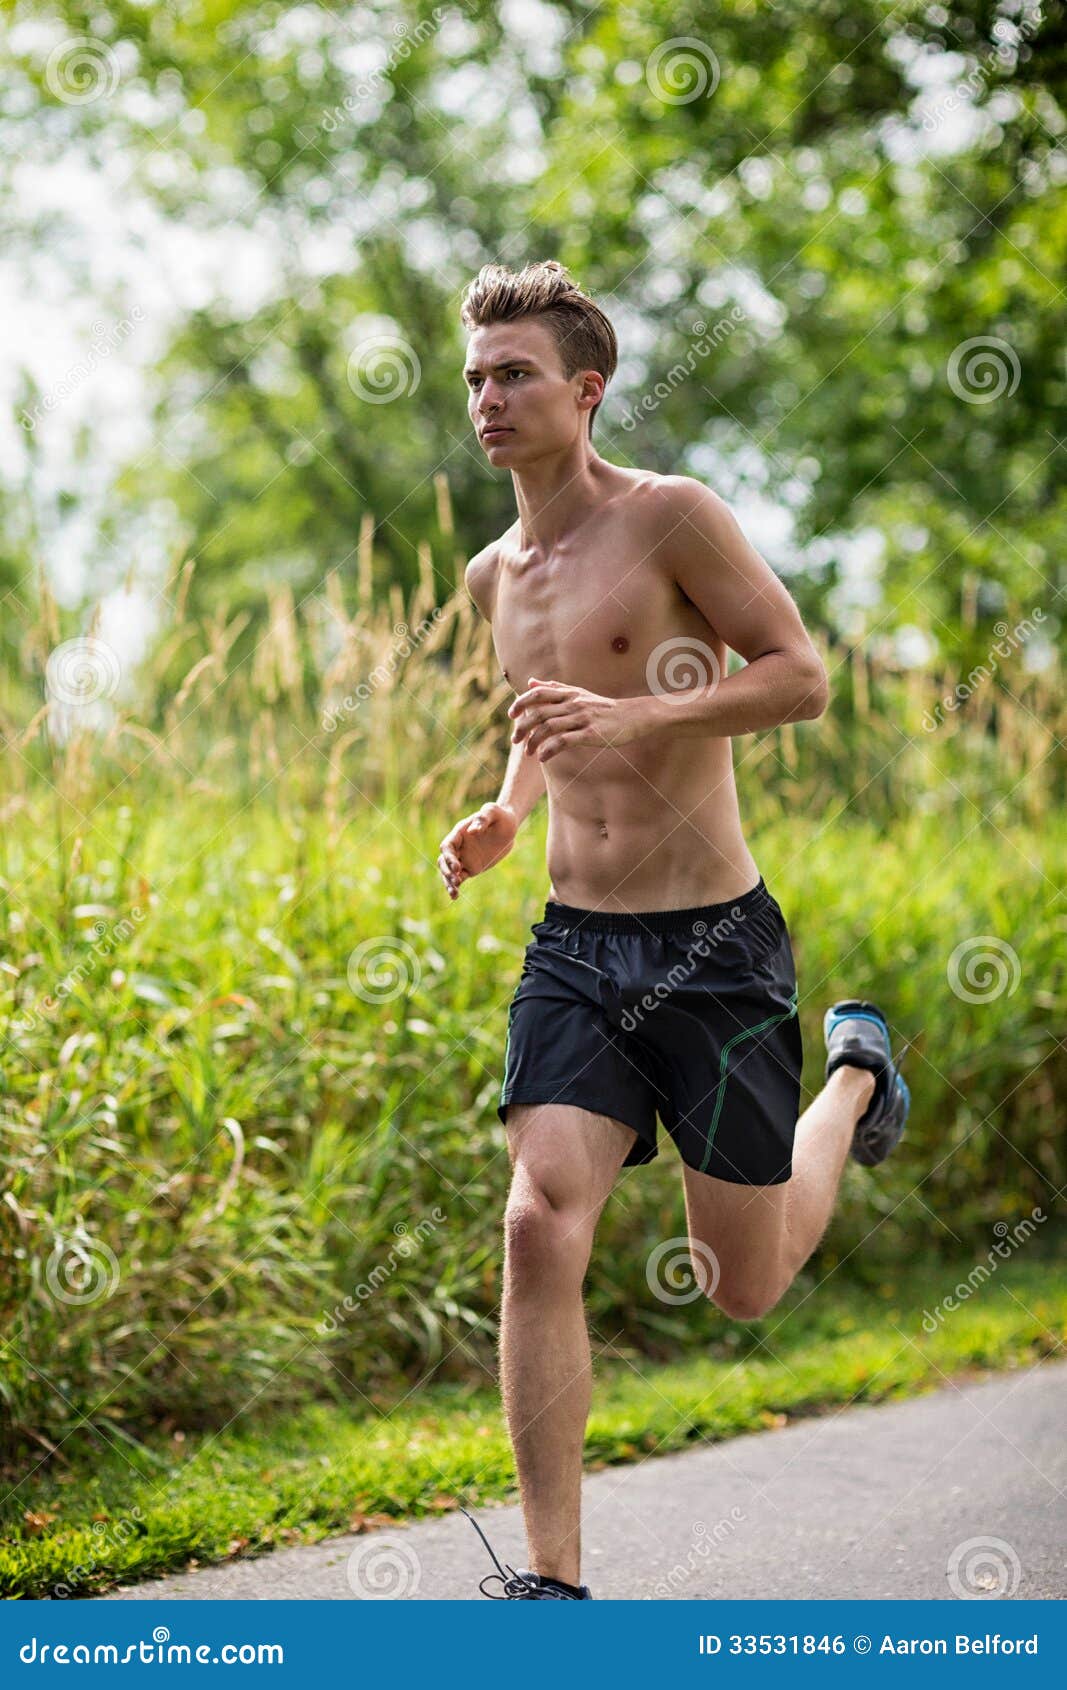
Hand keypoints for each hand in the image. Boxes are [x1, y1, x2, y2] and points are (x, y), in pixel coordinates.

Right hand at [437, 802, 517, 899]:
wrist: (508, 827)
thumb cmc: (500, 816)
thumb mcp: (493, 812)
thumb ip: (482, 819)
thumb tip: (473, 831)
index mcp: (459, 833)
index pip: (447, 846)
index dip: (448, 857)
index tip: (457, 867)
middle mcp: (458, 847)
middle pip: (444, 861)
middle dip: (447, 872)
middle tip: (457, 880)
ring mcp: (463, 858)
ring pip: (449, 873)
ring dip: (449, 882)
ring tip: (454, 893)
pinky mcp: (471, 868)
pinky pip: (460, 878)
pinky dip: (456, 887)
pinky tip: (455, 896)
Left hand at [507, 676, 653, 762]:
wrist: (632, 716)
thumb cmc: (603, 707)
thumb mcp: (578, 693)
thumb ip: (553, 687)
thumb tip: (531, 682)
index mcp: (568, 693)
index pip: (537, 694)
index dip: (521, 703)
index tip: (512, 716)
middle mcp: (573, 703)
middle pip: (538, 713)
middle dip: (522, 727)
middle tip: (515, 740)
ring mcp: (582, 718)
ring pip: (548, 728)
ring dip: (533, 742)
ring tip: (529, 753)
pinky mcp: (590, 734)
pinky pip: (564, 741)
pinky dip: (549, 750)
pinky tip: (543, 757)